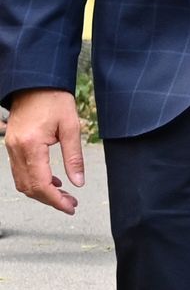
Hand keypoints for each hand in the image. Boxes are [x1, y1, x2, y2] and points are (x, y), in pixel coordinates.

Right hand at [4, 88, 83, 213]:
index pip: (41, 184)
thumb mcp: (71, 126)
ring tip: (63, 194)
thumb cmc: (55, 99)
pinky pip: (20, 171)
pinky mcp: (12, 145)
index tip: (70, 207)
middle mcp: (16, 150)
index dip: (56, 200)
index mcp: (31, 145)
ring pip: (22, 182)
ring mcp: (11, 148)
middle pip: (29, 188)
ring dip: (41, 192)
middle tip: (70, 203)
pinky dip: (34, 180)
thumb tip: (78, 182)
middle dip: (50, 200)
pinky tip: (52, 180)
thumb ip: (74, 156)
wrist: (36, 82)